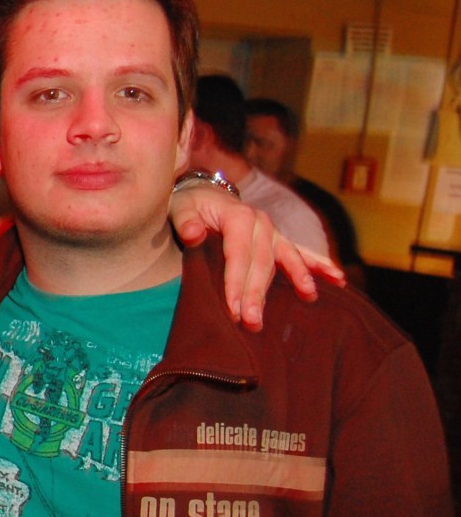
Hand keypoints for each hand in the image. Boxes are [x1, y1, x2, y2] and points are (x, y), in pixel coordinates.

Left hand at [168, 188, 344, 330]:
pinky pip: (301, 253)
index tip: (233, 309)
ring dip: (298, 279)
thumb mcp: (179, 209)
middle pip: (262, 263)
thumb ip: (186, 222)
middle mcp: (260, 223)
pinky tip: (337, 278)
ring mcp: (273, 231)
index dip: (236, 283)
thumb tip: (194, 235)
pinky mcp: (278, 240)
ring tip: (308, 297)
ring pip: (285, 259)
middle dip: (258, 294)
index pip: (238, 255)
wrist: (203, 194)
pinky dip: (318, 265)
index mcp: (238, 216)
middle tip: (253, 321)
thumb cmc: (188, 206)